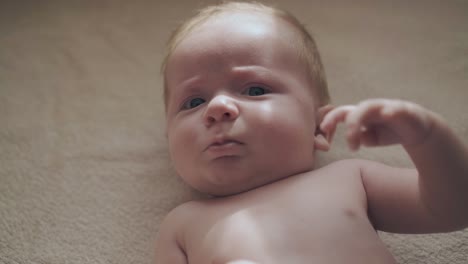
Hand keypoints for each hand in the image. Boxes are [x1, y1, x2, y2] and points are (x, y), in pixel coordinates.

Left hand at [320, 99, 434, 150]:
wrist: (418, 131)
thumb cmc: (389, 133)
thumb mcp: (372, 138)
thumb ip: (360, 137)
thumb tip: (356, 139)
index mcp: (362, 114)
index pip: (343, 113)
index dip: (332, 119)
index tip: (323, 129)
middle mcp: (373, 108)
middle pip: (356, 110)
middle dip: (349, 125)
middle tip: (351, 146)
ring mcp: (389, 107)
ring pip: (372, 106)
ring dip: (361, 118)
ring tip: (357, 131)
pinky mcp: (407, 110)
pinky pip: (399, 108)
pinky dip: (393, 110)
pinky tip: (387, 114)